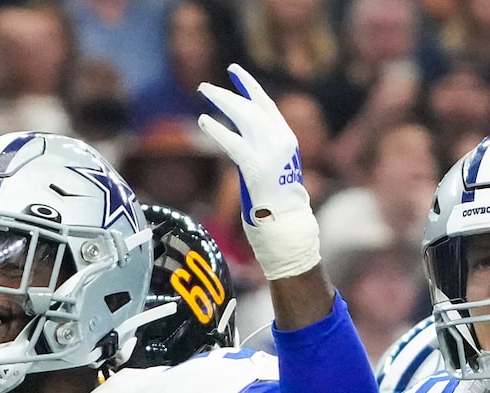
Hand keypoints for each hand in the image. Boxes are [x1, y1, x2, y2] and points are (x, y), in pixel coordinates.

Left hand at [196, 64, 319, 280]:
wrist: (287, 222)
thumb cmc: (277, 200)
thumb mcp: (275, 166)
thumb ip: (262, 148)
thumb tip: (242, 135)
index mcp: (287, 138)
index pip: (266, 105)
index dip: (249, 86)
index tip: (234, 72)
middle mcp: (281, 140)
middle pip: (251, 107)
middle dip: (228, 94)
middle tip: (205, 87)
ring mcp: (270, 152)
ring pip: (243, 117)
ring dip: (221, 102)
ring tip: (202, 92)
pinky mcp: (256, 167)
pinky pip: (233, 143)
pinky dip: (217, 130)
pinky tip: (203, 121)